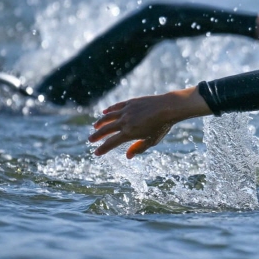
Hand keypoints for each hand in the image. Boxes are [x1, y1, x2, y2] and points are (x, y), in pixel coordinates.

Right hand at [88, 87, 210, 157]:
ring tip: (95, 126)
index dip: (102, 149)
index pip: (111, 143)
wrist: (168, 107)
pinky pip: (116, 106)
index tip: (96, 153)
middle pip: (106, 130)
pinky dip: (109, 110)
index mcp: (129, 133)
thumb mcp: (151, 140)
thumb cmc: (162, 126)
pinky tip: (105, 112)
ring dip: (100, 122)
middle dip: (97, 135)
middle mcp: (125, 121)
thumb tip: (127, 156)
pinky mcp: (130, 102)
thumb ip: (139, 148)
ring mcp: (126, 111)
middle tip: (90, 140)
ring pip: (108, 117)